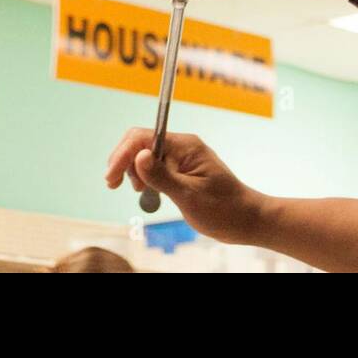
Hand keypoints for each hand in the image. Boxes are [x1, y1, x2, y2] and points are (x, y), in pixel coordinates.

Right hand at [104, 127, 264, 243]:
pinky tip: (146, 190)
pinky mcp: (182, 170)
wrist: (245, 220)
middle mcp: (183, 147)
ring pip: (146, 154)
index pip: (144, 137)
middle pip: (141, 142)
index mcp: (185, 146)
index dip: (123, 154)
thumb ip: (162, 176)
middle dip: (124, 160)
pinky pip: (156, 166)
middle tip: (114, 184)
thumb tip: (137, 156)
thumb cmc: (223, 209)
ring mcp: (182, 158)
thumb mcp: (189, 196)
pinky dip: (145, 176)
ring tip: (136, 190)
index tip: (112, 178)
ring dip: (133, 169)